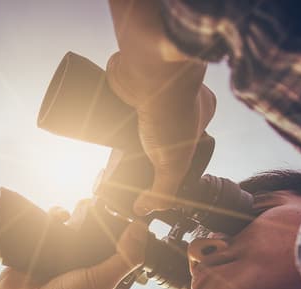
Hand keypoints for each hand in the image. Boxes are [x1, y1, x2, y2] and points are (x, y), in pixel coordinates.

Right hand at [0, 202, 147, 288]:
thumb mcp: (100, 282)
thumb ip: (124, 259)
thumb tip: (142, 229)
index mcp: (99, 275)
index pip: (115, 247)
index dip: (120, 230)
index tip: (124, 211)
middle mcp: (79, 266)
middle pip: (91, 233)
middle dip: (94, 217)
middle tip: (96, 204)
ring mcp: (57, 258)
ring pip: (69, 227)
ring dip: (72, 214)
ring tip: (75, 209)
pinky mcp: (36, 250)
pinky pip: (44, 227)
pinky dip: (49, 217)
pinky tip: (55, 214)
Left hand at [106, 52, 214, 214]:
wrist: (147, 68)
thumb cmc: (170, 107)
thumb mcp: (172, 163)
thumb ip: (163, 191)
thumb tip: (145, 210)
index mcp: (200, 111)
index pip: (184, 145)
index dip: (166, 162)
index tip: (148, 176)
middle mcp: (177, 97)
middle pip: (156, 133)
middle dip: (140, 150)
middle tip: (125, 165)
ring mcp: (152, 89)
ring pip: (135, 119)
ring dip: (123, 134)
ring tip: (109, 151)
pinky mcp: (128, 82)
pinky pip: (116, 103)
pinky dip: (109, 115)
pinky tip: (100, 129)